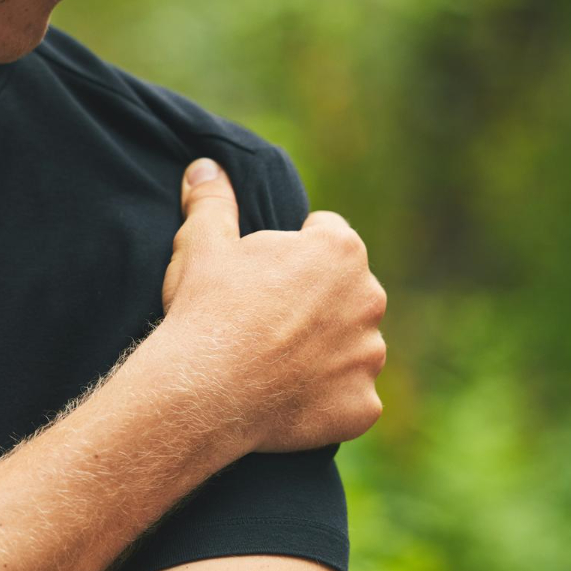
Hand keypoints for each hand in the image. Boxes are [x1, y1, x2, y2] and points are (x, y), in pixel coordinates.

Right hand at [159, 158, 386, 454]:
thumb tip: (205, 165)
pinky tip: (286, 402)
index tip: (260, 280)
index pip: (326, 236)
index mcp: (339, 250)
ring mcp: (369, 356)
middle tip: (264, 325)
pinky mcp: (363, 406)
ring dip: (324, 354)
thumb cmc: (206, 310)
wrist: (203, 392)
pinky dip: (326, 402)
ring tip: (273, 368)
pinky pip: (350, 400)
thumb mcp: (201, 245)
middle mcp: (369, 298)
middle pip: (344, 294)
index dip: (291, 255)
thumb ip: (211, 201)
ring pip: (351, 348)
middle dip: (315, 305)